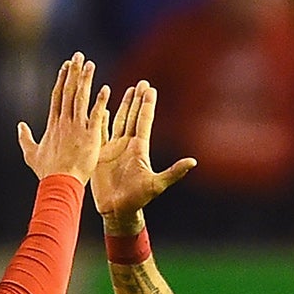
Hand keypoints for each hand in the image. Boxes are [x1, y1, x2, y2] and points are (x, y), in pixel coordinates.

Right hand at [18, 52, 109, 183]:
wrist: (60, 183)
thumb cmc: (47, 172)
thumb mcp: (31, 154)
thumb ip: (25, 138)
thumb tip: (19, 126)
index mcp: (53, 124)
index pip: (58, 95)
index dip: (62, 79)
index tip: (66, 65)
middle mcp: (64, 122)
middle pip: (69, 91)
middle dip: (74, 72)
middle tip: (79, 56)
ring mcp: (77, 128)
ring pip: (81, 99)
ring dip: (86, 80)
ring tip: (90, 64)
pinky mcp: (89, 137)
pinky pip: (95, 116)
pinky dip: (100, 102)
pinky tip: (105, 89)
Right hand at [92, 82, 195, 230]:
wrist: (118, 211)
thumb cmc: (138, 200)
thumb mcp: (157, 184)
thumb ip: (174, 172)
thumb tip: (193, 162)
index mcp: (140, 148)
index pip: (143, 120)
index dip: (146, 104)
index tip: (150, 88)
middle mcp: (127, 145)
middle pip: (132, 116)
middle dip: (137, 99)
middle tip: (142, 82)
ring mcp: (114, 149)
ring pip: (118, 121)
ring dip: (123, 105)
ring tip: (127, 89)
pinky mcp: (101, 154)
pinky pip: (100, 132)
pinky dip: (100, 119)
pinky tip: (101, 107)